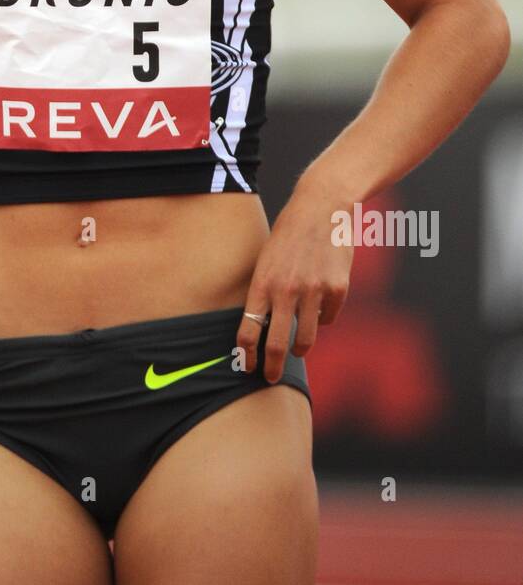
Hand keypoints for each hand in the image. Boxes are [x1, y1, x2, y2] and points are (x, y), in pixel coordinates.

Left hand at [235, 184, 354, 383]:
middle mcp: (286, 290)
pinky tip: (320, 302)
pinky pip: (329, 318)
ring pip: (307, 338)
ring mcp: (313, 290)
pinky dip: (324, 317)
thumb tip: (263, 331)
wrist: (321, 207)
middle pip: (278, 344)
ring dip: (301, 346)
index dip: (247, 356)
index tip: (248, 367)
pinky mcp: (337, 288)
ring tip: (299, 346)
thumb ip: (265, 293)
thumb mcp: (266, 260)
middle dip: (273, 367)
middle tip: (272, 377)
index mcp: (262, 283)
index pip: (248, 331)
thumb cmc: (289, 235)